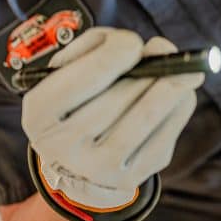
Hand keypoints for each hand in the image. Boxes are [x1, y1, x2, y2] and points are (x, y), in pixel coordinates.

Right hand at [21, 27, 203, 209]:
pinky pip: (167, 134)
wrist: (75, 161)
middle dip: (148, 66)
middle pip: (121, 95)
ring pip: (148, 115)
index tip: (131, 42)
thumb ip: (103, 45)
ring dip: (172, 83)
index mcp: (40, 113)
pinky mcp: (130, 178)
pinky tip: (179, 92)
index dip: (117, 51)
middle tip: (159, 51)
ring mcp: (98, 168)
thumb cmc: (78, 98)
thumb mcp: (70, 67)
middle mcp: (64, 146)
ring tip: (180, 69)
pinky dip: (180, 106)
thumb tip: (159, 49)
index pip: (86, 76)